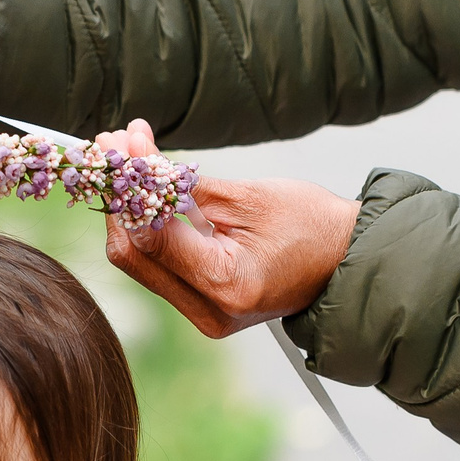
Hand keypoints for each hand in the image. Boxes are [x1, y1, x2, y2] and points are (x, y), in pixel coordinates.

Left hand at [96, 123, 358, 337]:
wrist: (347, 261)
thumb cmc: (314, 225)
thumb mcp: (250, 196)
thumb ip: (187, 186)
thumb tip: (136, 164)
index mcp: (227, 283)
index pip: (152, 235)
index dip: (129, 187)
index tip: (121, 144)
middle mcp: (210, 311)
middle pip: (134, 255)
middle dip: (119, 197)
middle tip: (112, 145)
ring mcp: (205, 315)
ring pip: (140, 261)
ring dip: (128, 208)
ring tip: (127, 157)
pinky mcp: (203, 308)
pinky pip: (160, 266)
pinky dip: (149, 226)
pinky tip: (145, 189)